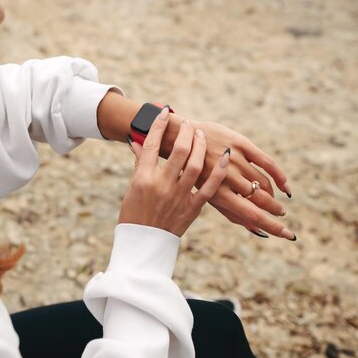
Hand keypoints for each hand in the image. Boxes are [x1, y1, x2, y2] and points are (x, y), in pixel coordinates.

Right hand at [119, 107, 228, 236]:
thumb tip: (136, 141)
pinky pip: (211, 187)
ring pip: (196, 165)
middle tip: (189, 125)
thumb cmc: (134, 214)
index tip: (166, 112)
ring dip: (201, 146)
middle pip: (179, 151)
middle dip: (186, 133)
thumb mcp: (132, 187)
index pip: (152, 145)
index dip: (160, 126)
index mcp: (143, 179)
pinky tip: (225, 156)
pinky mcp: (192, 208)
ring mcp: (178, 197)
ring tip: (201, 135)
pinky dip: (220, 170)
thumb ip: (140, 164)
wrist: (143, 245)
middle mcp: (161, 185)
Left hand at [162, 116, 295, 240]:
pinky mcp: (240, 144)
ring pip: (264, 183)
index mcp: (216, 194)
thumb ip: (231, 212)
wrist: (181, 140)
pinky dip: (278, 175)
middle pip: (261, 199)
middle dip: (275, 210)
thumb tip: (255, 230)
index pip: (251, 215)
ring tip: (277, 201)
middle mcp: (226, 178)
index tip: (288, 235)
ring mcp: (234, 160)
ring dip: (274, 195)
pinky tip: (283, 185)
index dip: (272, 226)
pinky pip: (267, 162)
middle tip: (282, 214)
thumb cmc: (196, 174)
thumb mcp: (208, 195)